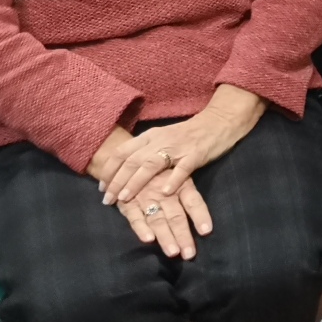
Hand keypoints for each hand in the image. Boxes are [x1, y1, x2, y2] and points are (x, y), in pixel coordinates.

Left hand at [96, 85, 264, 225]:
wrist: (220, 120)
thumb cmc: (190, 133)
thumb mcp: (163, 137)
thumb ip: (146, 151)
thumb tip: (125, 171)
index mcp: (150, 136)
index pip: (122, 152)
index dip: (109, 170)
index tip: (101, 188)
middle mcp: (160, 140)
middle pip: (132, 161)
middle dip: (117, 181)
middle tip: (107, 200)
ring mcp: (179, 146)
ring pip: (151, 164)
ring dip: (136, 182)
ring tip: (126, 198)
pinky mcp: (197, 153)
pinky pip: (183, 167)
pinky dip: (173, 179)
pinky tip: (166, 192)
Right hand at [115, 177, 214, 258]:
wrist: (128, 161)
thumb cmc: (161, 173)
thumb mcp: (178, 176)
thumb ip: (189, 196)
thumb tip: (207, 219)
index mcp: (181, 185)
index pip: (194, 201)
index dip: (200, 216)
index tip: (207, 231)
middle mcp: (165, 193)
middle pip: (176, 216)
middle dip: (183, 235)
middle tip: (190, 254)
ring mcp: (146, 198)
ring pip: (157, 220)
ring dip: (165, 236)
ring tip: (173, 252)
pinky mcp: (128, 204)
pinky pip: (135, 217)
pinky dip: (141, 228)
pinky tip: (148, 239)